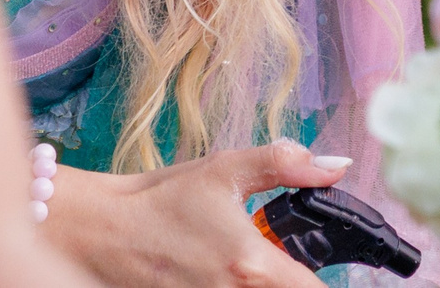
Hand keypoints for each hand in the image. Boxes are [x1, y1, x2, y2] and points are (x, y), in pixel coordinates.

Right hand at [42, 140, 352, 287]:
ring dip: (269, 285)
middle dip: (299, 282)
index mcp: (253, 266)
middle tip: (292, 263)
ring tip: (253, 265)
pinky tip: (229, 274)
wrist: (101, 231)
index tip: (338, 272)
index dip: (335, 284)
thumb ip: (287, 165)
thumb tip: (337, 165)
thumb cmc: (161, 200)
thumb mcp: (226, 170)